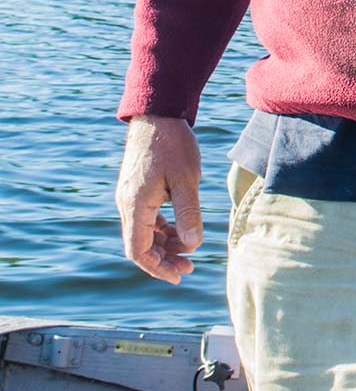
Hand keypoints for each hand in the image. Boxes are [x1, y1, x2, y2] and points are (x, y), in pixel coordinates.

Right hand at [116, 116, 202, 284]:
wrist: (158, 114)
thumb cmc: (173, 145)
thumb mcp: (187, 180)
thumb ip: (188, 214)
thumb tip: (192, 245)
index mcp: (135, 205)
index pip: (138, 250)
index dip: (157, 268)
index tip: (179, 276)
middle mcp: (127, 204)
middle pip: (139, 245)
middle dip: (164, 259)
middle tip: (190, 266)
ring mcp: (130, 196)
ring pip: (143, 232)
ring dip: (164, 244)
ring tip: (189, 249)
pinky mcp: (137, 189)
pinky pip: (145, 218)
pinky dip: (161, 229)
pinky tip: (180, 231)